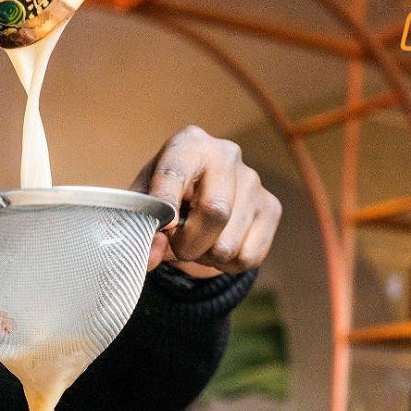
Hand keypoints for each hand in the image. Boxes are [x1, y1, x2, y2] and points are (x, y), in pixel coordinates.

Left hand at [132, 126, 281, 276]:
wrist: (198, 204)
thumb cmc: (164, 201)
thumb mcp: (143, 209)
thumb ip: (140, 230)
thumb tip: (150, 257)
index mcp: (187, 145)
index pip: (175, 173)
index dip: (166, 203)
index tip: (165, 226)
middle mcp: (226, 155)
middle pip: (216, 212)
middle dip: (189, 245)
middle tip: (178, 247)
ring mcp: (253, 181)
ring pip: (229, 244)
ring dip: (206, 258)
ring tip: (198, 243)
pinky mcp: (270, 208)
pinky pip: (248, 256)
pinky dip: (227, 265)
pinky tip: (218, 247)